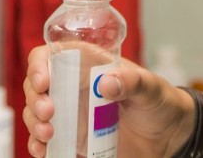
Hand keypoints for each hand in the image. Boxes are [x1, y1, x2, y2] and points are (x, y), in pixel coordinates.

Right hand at [22, 45, 193, 157]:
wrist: (169, 136)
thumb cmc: (160, 101)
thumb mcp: (151, 87)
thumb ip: (132, 82)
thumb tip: (105, 83)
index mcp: (88, 64)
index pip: (52, 55)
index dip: (39, 64)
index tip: (42, 80)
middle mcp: (73, 87)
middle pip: (37, 86)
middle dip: (34, 98)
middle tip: (48, 112)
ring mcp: (71, 113)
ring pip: (36, 113)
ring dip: (34, 123)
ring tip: (48, 135)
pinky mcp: (73, 138)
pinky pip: (46, 141)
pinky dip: (38, 145)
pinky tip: (43, 150)